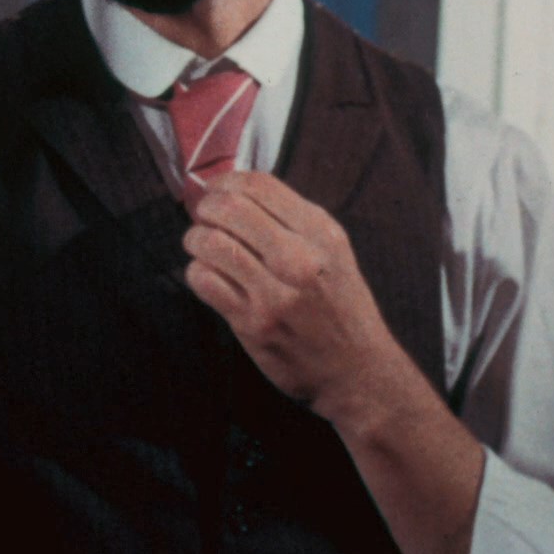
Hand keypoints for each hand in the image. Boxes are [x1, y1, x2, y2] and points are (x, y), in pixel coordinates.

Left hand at [182, 171, 419, 427]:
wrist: (358, 371)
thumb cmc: (340, 307)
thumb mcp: (334, 251)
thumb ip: (292, 220)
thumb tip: (234, 191)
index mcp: (320, 233)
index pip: (258, 184)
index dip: (226, 182)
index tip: (217, 192)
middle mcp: (299, 258)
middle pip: (230, 208)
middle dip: (206, 208)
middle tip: (204, 218)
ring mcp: (275, 293)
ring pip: (210, 243)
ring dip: (196, 240)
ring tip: (202, 247)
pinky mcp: (253, 323)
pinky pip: (204, 281)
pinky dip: (197, 273)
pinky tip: (209, 278)